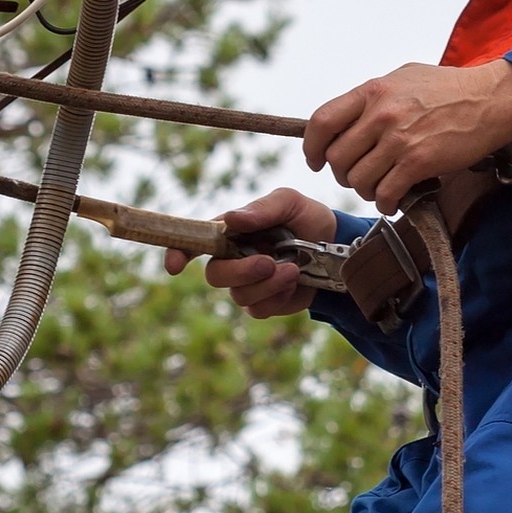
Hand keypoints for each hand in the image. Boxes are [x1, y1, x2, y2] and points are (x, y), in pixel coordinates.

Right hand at [164, 188, 335, 318]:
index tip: (174, 265)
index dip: (178, 252)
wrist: (337, 246)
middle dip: (240, 271)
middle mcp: (232, 258)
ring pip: (239, 295)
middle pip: (214, 275)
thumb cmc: (306, 217)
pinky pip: (259, 310)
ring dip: (267, 284)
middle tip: (269, 262)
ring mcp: (248, 283)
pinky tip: (295, 282)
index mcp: (230, 232)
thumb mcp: (289, 202)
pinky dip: (278, 297)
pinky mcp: (266, 303)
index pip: (195, 241)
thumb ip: (261, 209)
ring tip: (293, 270)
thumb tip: (230, 219)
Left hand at [302, 58, 511, 214]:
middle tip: (356, 176)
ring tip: (379, 187)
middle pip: (337, 157)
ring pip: (358, 180)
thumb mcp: (401, 78)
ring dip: (365, 190)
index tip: (315, 159)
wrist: (490, 100)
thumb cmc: (448, 88)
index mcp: (372, 91)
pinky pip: (386, 194)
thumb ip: (372, 97)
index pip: (322, 121)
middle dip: (341, 173)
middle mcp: (381, 114)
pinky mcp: (420, 163)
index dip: (311, 147)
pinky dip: (386, 203)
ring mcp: (399, 140)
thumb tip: (346, 118)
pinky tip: (394, 200)